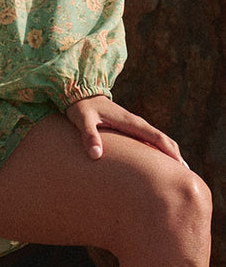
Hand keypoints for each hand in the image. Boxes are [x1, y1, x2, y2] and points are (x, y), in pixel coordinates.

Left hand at [65, 95, 187, 165]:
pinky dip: (158, 150)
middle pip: (162, 139)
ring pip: (157, 139)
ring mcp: (133, 124)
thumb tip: (96, 155)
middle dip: (175, 155)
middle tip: (185, 174)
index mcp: (130, 122)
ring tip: (176, 172)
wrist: (79, 91)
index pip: (156, 137)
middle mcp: (135, 122)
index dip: (169, 151)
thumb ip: (89, 135)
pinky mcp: (128, 127)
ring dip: (168, 153)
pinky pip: (148, 139)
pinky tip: (156, 162)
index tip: (181, 166)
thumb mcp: (82, 120)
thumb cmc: (81, 107)